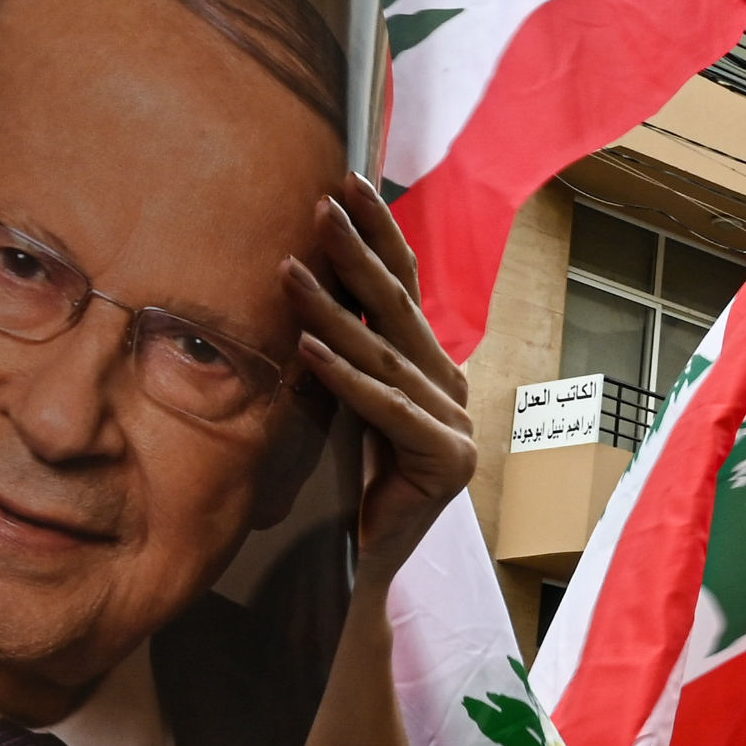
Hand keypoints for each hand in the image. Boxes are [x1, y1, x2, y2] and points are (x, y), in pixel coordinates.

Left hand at [288, 176, 474, 568]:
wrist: (366, 562)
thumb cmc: (351, 481)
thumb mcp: (348, 400)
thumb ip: (349, 349)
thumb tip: (306, 273)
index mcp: (433, 369)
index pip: (406, 288)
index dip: (380, 234)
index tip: (347, 182)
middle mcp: (452, 389)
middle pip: (400, 309)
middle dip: (358, 252)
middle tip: (321, 205)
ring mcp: (457, 426)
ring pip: (384, 356)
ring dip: (332, 310)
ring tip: (289, 270)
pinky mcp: (446, 462)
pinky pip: (385, 408)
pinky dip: (344, 377)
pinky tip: (307, 348)